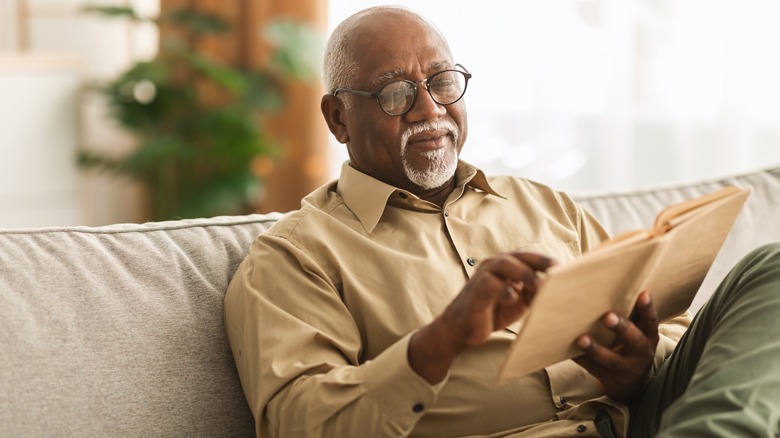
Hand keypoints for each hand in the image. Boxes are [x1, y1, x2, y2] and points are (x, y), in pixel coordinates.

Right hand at [409, 252, 555, 382]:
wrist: (461, 328)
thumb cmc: (492, 311)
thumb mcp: (519, 301)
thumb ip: (534, 292)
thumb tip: (558, 290)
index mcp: (507, 265)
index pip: (530, 257)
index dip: (548, 261)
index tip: (569, 268)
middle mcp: (495, 265)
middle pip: (520, 256)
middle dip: (541, 262)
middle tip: (559, 271)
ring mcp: (483, 276)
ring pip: (505, 264)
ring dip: (525, 274)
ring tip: (539, 286)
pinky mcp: (476, 290)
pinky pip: (490, 285)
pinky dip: (504, 291)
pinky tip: (513, 300)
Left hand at [573, 291, 659, 400]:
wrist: (630, 384)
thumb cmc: (629, 346)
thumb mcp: (637, 333)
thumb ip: (629, 315)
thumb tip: (606, 286)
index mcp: (649, 337)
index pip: (651, 322)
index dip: (648, 308)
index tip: (643, 293)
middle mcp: (641, 353)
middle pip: (634, 340)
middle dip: (622, 328)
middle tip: (607, 316)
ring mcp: (626, 368)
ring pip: (611, 359)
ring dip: (596, 349)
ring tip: (581, 338)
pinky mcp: (610, 379)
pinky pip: (593, 369)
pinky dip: (581, 359)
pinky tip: (569, 350)